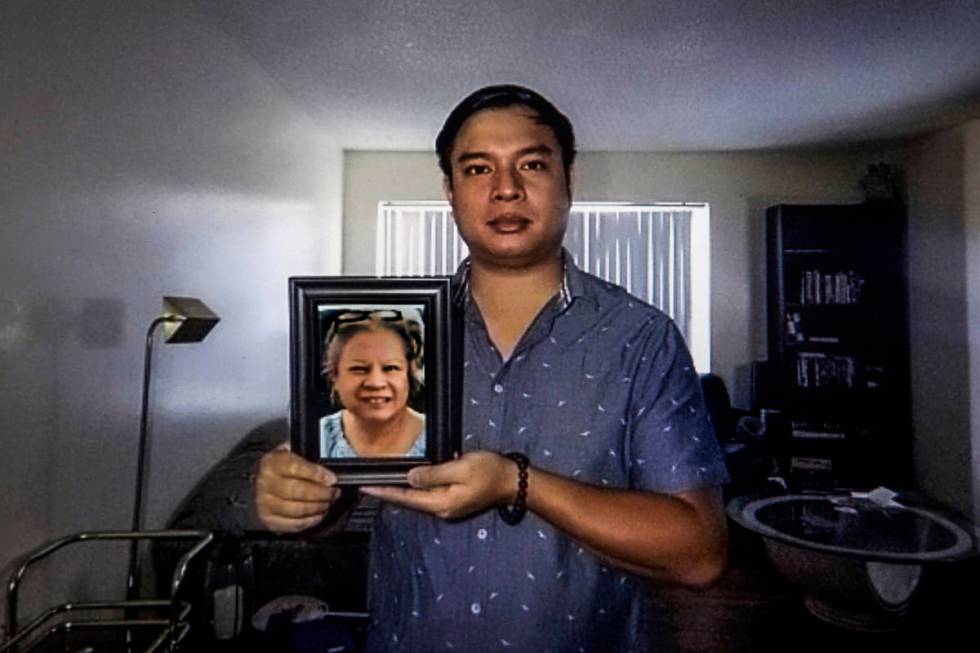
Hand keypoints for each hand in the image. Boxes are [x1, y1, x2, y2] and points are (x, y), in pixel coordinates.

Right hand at [254, 444, 339, 532]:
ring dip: (318, 507)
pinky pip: (294, 524)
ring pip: (297, 509)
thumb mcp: (291, 454)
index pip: (295, 467)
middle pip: (297, 491)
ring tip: (328, 502)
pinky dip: (310, 521)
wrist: (261, 483)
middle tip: (334, 492)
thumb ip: (307, 457)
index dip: (316, 474)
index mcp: (272, 463)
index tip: (331, 479)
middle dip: (322, 493)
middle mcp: (265, 483)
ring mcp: (265, 503)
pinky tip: (319, 514)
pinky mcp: (269, 520)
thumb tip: (328, 468)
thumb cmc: (282, 468)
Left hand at [361, 451, 517, 519]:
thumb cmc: (490, 471)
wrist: (513, 481)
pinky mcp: (453, 501)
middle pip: (409, 502)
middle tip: (367, 485)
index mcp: (441, 503)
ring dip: (400, 492)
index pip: (406, 498)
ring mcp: (448, 507)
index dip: (384, 492)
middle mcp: (442, 509)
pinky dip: (415, 489)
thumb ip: (433, 474)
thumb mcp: (461, 468)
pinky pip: (428, 495)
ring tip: (381, 484)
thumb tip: (410, 478)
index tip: (366, 488)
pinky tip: (408, 482)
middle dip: (388, 493)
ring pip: (417, 499)